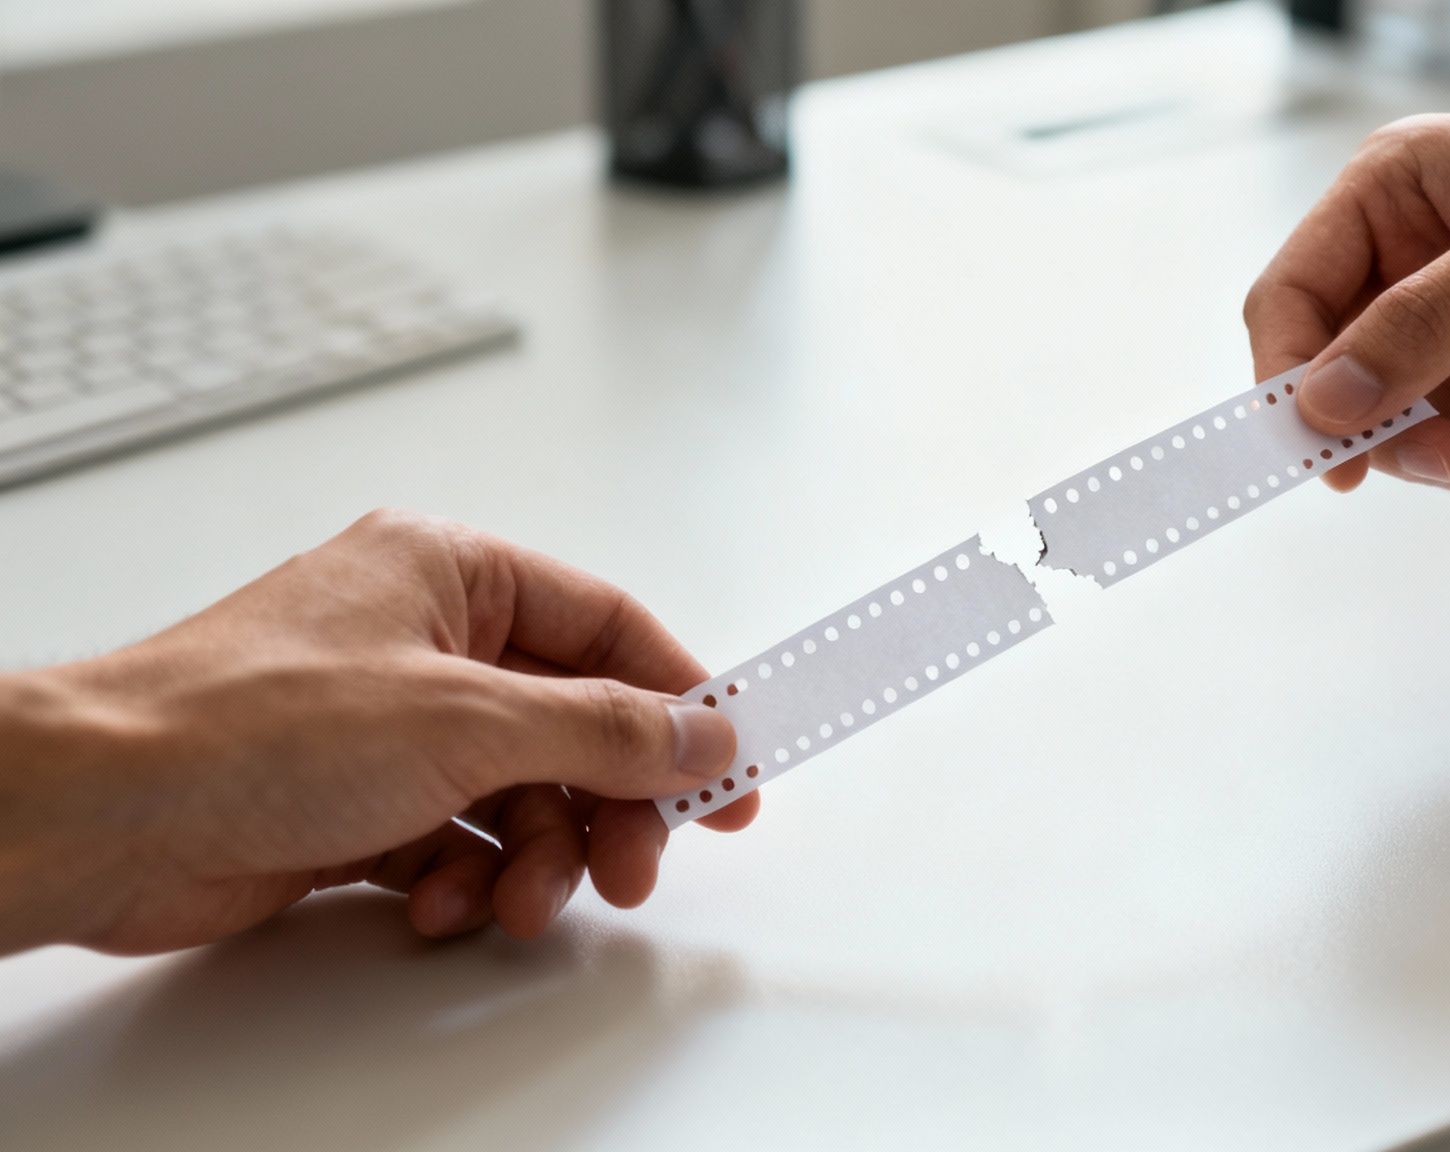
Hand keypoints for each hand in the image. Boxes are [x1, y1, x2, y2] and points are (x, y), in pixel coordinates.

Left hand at [0, 510, 750, 955]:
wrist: (105, 814)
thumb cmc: (248, 724)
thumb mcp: (467, 718)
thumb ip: (605, 729)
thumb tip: (700, 730)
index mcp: (452, 573)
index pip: (606, 627)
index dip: (680, 698)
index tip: (730, 766)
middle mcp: (424, 641)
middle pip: (571, 726)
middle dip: (605, 805)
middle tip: (634, 866)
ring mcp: (387, 724)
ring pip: (519, 794)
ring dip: (534, 856)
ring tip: (517, 897)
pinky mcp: (354, 802)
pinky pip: (457, 839)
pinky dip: (465, 876)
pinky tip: (441, 899)